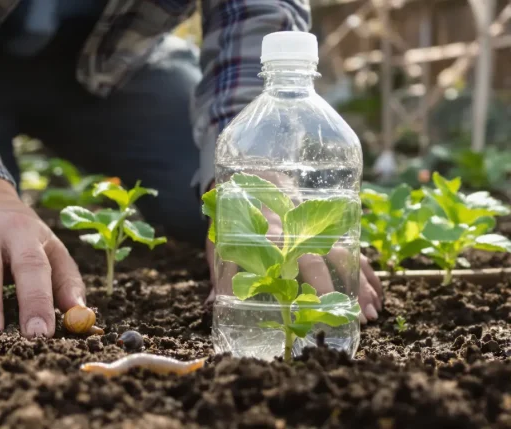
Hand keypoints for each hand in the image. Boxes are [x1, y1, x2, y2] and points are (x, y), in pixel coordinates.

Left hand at [203, 182, 382, 322]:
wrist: (254, 175)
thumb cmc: (235, 216)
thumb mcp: (221, 241)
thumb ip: (221, 272)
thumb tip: (212, 304)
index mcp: (272, 230)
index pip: (297, 257)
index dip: (314, 282)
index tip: (323, 307)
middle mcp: (299, 228)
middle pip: (327, 257)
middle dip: (345, 288)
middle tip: (358, 318)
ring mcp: (318, 227)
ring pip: (346, 254)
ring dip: (362, 284)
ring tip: (372, 313)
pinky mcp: (329, 229)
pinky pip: (353, 250)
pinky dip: (367, 272)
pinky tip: (378, 295)